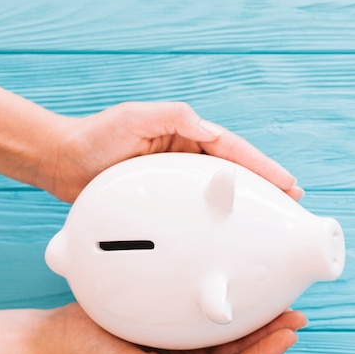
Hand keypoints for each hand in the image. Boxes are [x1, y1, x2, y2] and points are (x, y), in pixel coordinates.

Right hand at [39, 303, 305, 353]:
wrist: (61, 338)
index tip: (289, 333)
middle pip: (240, 352)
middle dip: (269, 335)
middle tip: (296, 314)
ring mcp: (181, 345)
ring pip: (229, 335)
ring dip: (256, 321)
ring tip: (281, 304)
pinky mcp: (172, 326)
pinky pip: (209, 319)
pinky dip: (230, 309)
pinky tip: (242, 296)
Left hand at [43, 102, 302, 202]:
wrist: (63, 161)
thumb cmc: (94, 137)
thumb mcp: (133, 118)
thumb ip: (171, 117)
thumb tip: (207, 129)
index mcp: (186, 135)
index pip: (234, 151)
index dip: (263, 168)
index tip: (288, 184)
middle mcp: (186, 156)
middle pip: (235, 172)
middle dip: (264, 188)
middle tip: (291, 206)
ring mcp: (176, 180)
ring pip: (219, 194)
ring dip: (245, 206)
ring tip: (269, 223)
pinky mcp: (163, 201)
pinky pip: (196, 210)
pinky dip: (216, 220)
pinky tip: (226, 236)